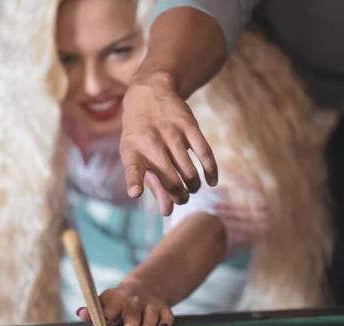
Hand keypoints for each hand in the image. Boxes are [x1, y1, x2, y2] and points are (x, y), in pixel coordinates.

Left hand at [77, 278, 173, 325]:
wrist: (145, 286)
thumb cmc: (119, 301)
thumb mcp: (106, 301)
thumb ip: (94, 310)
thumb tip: (80, 313)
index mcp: (117, 300)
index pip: (110, 309)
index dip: (106, 316)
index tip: (104, 323)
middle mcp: (134, 302)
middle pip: (132, 314)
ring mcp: (150, 305)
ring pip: (150, 316)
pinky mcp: (164, 309)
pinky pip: (167, 316)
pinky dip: (166, 322)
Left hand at [119, 72, 217, 213]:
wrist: (149, 95)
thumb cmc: (140, 136)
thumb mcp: (137, 156)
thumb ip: (152, 184)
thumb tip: (168, 212)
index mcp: (132, 151)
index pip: (132, 169)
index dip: (134, 182)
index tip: (135, 192)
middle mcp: (150, 141)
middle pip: (169, 178)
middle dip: (179, 195)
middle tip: (183, 198)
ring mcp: (170, 132)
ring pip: (188, 170)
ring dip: (193, 185)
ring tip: (193, 187)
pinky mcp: (189, 125)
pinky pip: (204, 153)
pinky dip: (210, 170)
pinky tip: (212, 180)